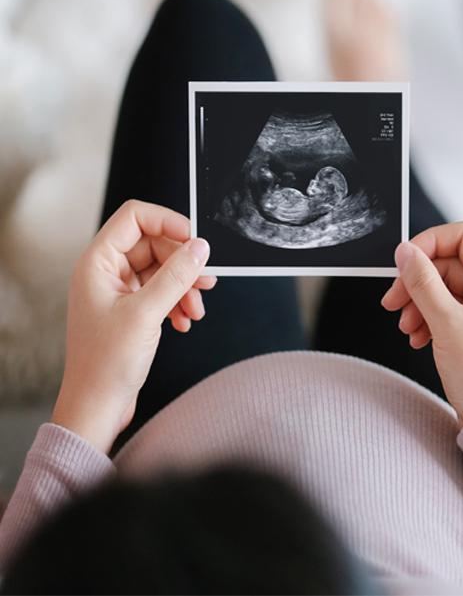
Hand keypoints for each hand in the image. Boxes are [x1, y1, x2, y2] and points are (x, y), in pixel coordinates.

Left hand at [51, 200, 216, 453]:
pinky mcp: (130, 309)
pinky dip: (177, 302)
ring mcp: (118, 291)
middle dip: (182, 263)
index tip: (195, 239)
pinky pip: (161, 291)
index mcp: (98, 262)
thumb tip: (200, 248)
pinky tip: (185, 321)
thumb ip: (175, 276)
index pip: (135, 218)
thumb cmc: (106, 364)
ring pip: (161, 270)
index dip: (167, 222)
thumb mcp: (146, 314)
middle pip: (154, 245)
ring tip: (196, 309)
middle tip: (205, 282)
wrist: (97, 406)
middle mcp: (106, 271)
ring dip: (183, 286)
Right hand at [381, 222, 462, 427]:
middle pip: (446, 265)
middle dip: (415, 283)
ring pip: (442, 289)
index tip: (404, 260)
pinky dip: (426, 319)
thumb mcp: (445, 321)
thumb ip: (422, 282)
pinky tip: (417, 338)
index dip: (429, 242)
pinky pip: (445, 309)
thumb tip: (405, 252)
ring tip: (406, 327)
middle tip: (393, 302)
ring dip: (417, 304)